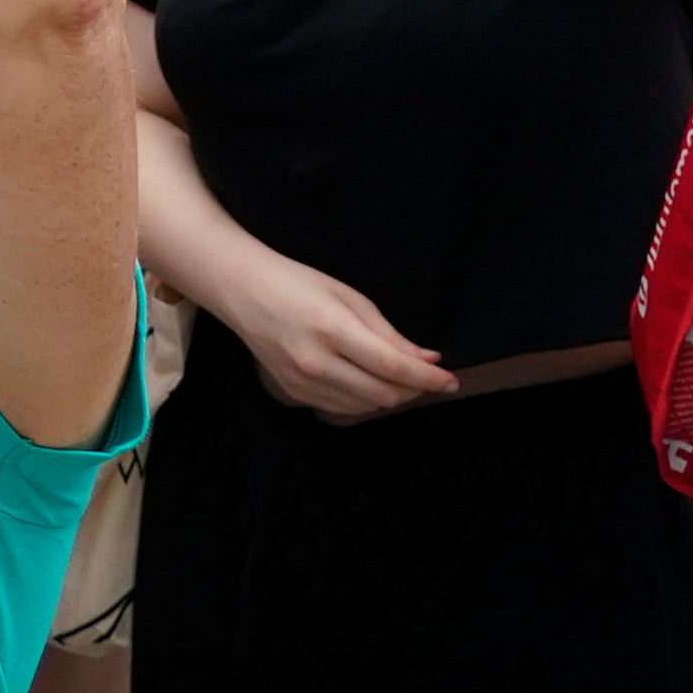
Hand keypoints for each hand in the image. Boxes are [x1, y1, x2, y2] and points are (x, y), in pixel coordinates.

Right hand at [204, 237, 454, 422]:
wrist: (242, 291)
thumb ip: (389, 333)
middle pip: (384, 393)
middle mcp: (316, 362)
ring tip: (399, 377)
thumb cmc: (298, 283)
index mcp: (333, 329)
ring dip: (391, 395)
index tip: (451, 379)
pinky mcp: (294, 391)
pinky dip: (366, 401)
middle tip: (428, 376)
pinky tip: (369, 382)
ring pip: (366, 406)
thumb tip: (428, 359)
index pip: (393, 366)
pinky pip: (343, 408)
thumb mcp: (349, 297)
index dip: (428, 377)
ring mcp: (302, 381)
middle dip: (415, 389)